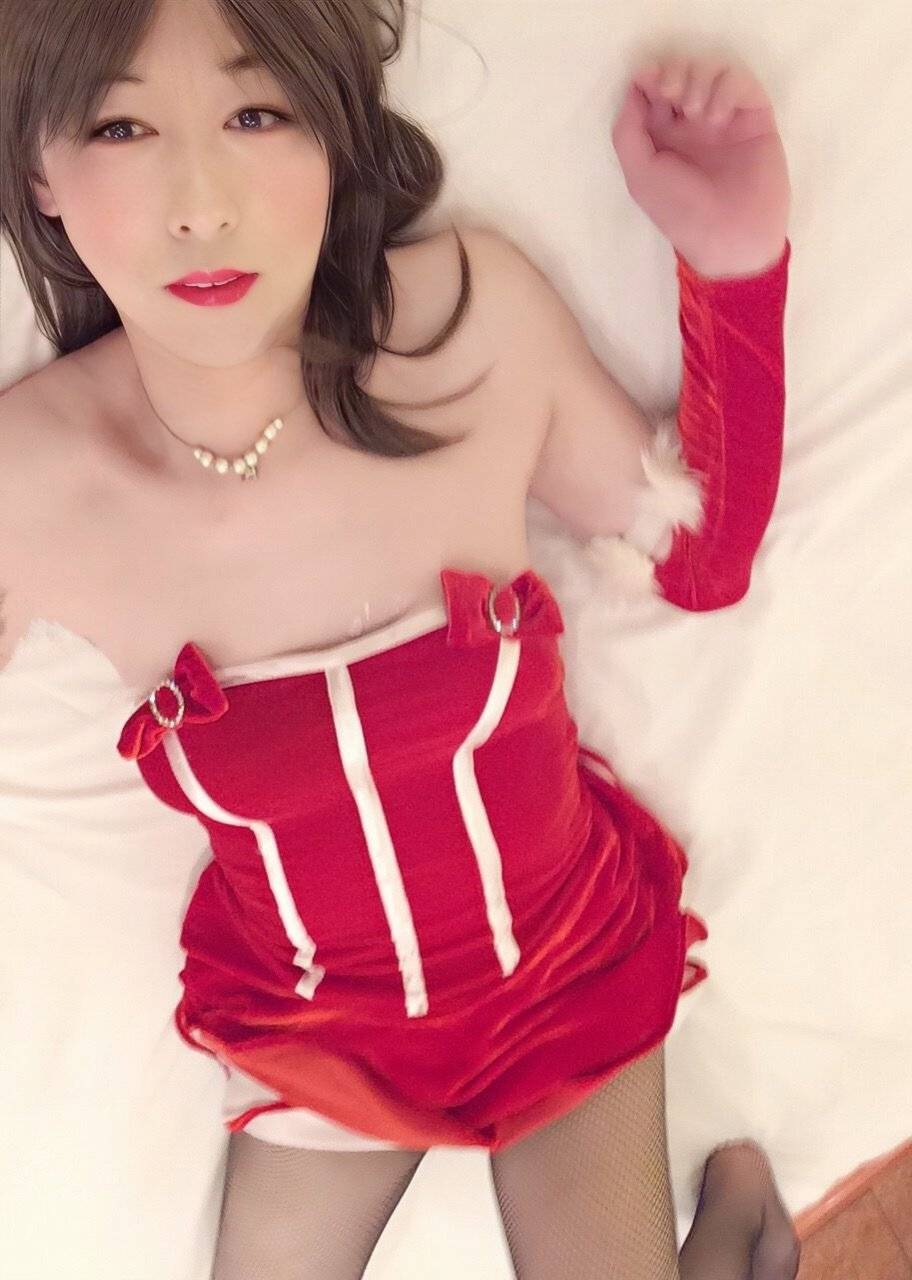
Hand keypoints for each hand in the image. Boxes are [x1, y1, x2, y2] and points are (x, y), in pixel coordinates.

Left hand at [611, 55, 790, 277]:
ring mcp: (725, 118)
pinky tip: (718, 117)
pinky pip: (740, 80)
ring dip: (698, 79)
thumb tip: (633, 89)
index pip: (654, 89)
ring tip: (695, 111)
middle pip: (681, 71)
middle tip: (671, 94)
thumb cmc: (682, 213)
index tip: (648, 81)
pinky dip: (725, 89)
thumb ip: (628, 133)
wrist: (731, 235)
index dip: (649, 76)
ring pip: (710, 69)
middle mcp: (693, 123)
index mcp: (663, 137)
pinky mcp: (754, 116)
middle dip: (673, 73)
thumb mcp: (640, 177)